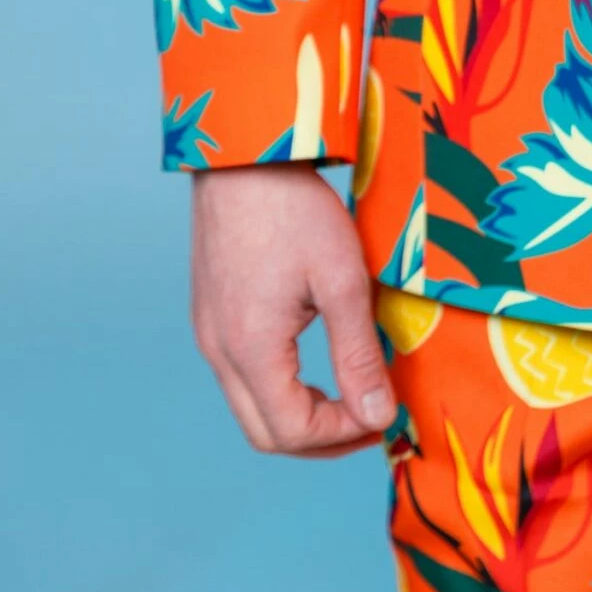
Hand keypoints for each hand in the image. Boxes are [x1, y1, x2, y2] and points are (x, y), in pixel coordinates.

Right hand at [190, 164, 396, 455]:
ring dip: (299, 414)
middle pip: (264, 432)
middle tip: (369, 419)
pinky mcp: (210, 313)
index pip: (290, 432)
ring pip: (251, 406)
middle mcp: (218, 351)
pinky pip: (242, 375)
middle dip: (320, 438)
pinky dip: (280, 387)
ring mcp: (208, 333)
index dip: (341, 435)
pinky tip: (315, 364)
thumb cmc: (295, 208)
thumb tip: (379, 415)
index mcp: (249, 349)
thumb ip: (358, 354)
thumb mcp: (341, 280)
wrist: (244, 152)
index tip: (383, 414)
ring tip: (349, 393)